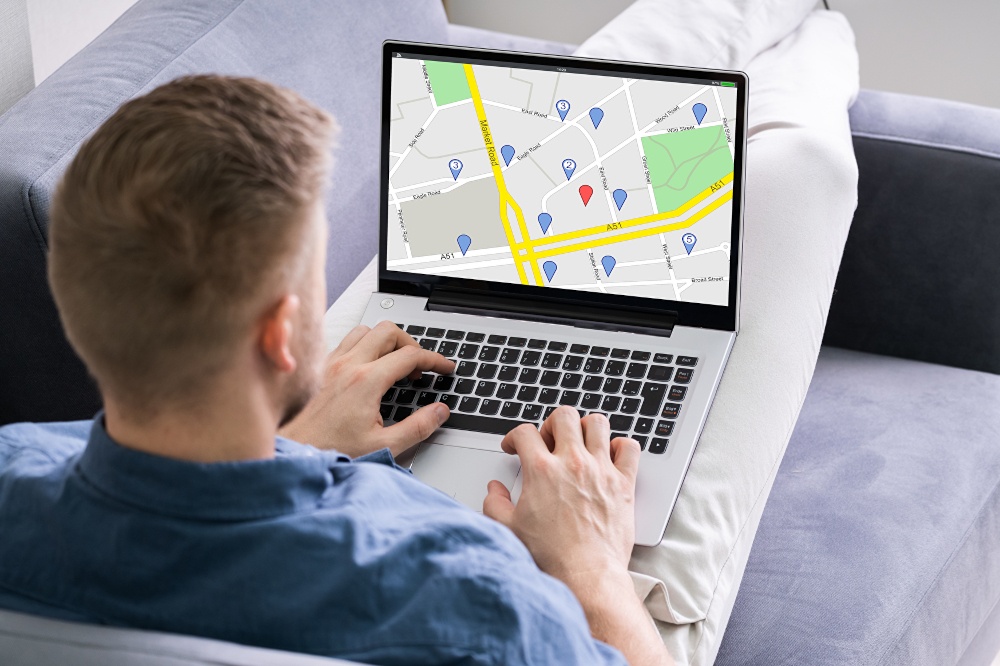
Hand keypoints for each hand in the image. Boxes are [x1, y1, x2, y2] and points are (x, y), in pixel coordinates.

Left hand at [279, 320, 454, 457]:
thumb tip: (439, 411)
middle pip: (389, 331)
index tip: (444, 368)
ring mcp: (332, 364)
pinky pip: (347, 340)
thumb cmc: (331, 451)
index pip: (410, 355)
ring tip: (396, 364)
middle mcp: (348, 366)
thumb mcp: (383, 446)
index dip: (434, 360)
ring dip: (386, 341)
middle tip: (420, 367)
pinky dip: (365, 345)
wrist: (295, 454)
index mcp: (366, 382)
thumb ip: (417, 427)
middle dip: (411, 344)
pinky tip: (369, 366)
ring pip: (366, 330)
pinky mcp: (322, 368)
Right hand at [483, 406, 639, 586]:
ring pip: (597, 423)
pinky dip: (620, 446)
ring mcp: (601, 470)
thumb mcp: (508, 529)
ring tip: (579, 442)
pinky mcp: (624, 484)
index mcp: (541, 470)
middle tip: (548, 441)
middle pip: (563, 416)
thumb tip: (495, 490)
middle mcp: (572, 463)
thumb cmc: (551, 556)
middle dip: (551, 424)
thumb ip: (495, 503)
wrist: (585, 575)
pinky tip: (609, 456)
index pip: (525, 432)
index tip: (515, 447)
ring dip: (585, 428)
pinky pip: (629, 448)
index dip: (514, 436)